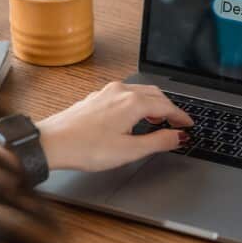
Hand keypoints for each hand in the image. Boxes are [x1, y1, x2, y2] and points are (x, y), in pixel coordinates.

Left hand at [33, 82, 192, 171]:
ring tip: (158, 119)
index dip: (181, 117)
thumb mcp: (129, 151)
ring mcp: (107, 92)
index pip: (167, 106)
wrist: (52, 143)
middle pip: (155, 94)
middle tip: (177, 123)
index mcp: (133, 103)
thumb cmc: (86, 148)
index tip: (189, 125)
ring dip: (153, 104)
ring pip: (139, 92)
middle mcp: (121, 92)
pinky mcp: (96, 97)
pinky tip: (133, 116)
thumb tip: (177, 136)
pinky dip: (137, 103)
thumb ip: (157, 142)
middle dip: (169, 108)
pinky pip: (125, 94)